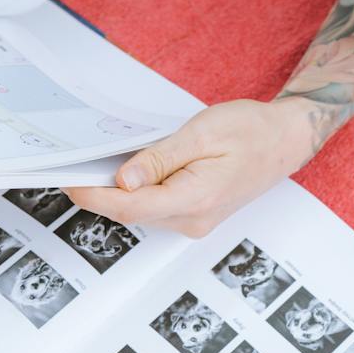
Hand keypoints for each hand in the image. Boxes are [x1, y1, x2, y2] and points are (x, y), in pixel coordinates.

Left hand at [64, 99, 317, 237]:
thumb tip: (123, 180)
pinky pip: (156, 208)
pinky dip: (138, 191)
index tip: (68, 179)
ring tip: (101, 161)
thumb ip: (160, 158)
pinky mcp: (194, 214)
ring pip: (142, 212)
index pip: (130, 207)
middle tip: (75, 164)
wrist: (286, 139)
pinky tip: (132, 170)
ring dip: (119, 192)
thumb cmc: (251, 131)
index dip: (94, 194)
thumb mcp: (202, 133)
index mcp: (196, 199)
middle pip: (131, 213)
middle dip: (100, 191)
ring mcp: (195, 221)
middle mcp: (193, 220)